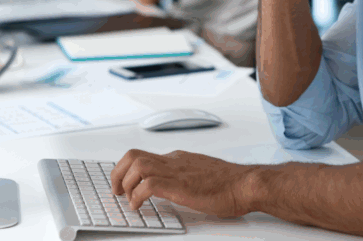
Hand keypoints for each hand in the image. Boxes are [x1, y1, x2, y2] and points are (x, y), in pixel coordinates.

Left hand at [110, 149, 257, 217]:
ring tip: (127, 199)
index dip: (128, 170)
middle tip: (116, 191)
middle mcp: (174, 161)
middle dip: (118, 173)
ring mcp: (176, 171)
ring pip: (137, 165)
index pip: (145, 156)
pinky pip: (148, 185)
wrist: (246, 184)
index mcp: (179, 158)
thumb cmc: (231, 183)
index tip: (124, 183)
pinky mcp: (180, 185)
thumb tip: (177, 186)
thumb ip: (187, 176)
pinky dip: (137, 196)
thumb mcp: (202, 175)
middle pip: (133, 155)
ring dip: (125, 183)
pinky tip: (139, 206)